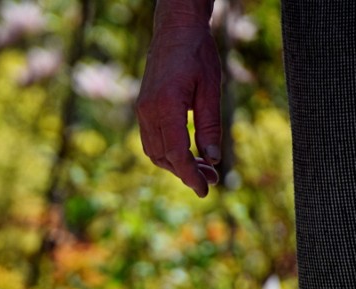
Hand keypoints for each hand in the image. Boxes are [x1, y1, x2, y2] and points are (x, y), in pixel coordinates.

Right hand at [136, 16, 221, 196]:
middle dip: (186, 172)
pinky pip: (151, 141)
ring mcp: (142, 111)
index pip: (176, 153)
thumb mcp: (211, 90)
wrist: (174, 31)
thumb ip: (210, 127)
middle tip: (213, 179)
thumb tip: (214, 159)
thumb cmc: (197, 55)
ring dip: (176, 165)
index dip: (191, 175)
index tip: (205, 190)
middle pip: (164, 157)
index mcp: (165, 106)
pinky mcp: (143, 109)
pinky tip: (186, 153)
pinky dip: (167, 153)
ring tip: (203, 168)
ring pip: (155, 152)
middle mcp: (148, 112)